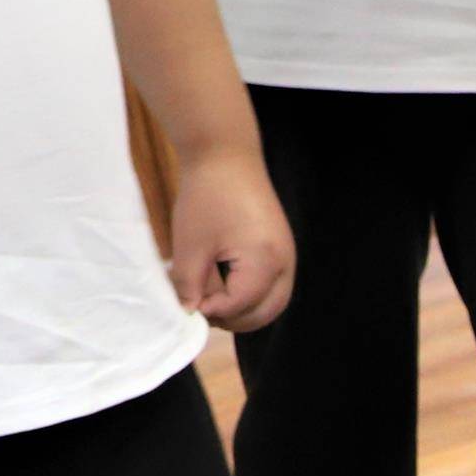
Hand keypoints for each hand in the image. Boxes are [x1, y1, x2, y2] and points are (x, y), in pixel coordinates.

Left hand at [168, 145, 293, 330]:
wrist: (226, 156)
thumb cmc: (207, 196)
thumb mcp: (191, 244)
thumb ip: (190, 283)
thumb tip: (190, 313)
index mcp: (264, 261)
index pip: (241, 305)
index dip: (213, 311)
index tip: (188, 306)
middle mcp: (285, 264)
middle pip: (266, 313)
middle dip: (234, 319)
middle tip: (202, 311)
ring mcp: (287, 257)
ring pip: (272, 303)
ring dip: (244, 309)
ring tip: (212, 299)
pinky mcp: (282, 250)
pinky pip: (272, 286)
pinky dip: (251, 294)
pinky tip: (224, 283)